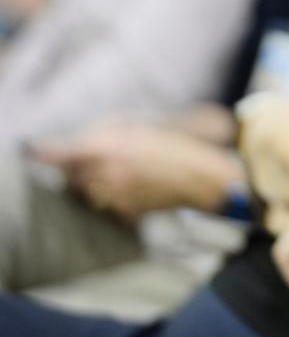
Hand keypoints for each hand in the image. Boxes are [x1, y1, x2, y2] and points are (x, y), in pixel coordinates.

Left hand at [33, 120, 243, 220]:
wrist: (205, 175)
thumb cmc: (180, 143)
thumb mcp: (145, 124)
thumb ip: (111, 131)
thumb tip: (86, 138)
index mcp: (110, 146)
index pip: (62, 152)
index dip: (44, 153)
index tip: (34, 151)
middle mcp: (107, 172)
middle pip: (71, 175)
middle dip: (76, 169)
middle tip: (91, 161)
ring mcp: (116, 195)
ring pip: (86, 193)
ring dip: (91, 185)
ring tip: (111, 175)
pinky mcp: (126, 212)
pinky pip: (105, 206)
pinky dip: (110, 199)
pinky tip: (127, 189)